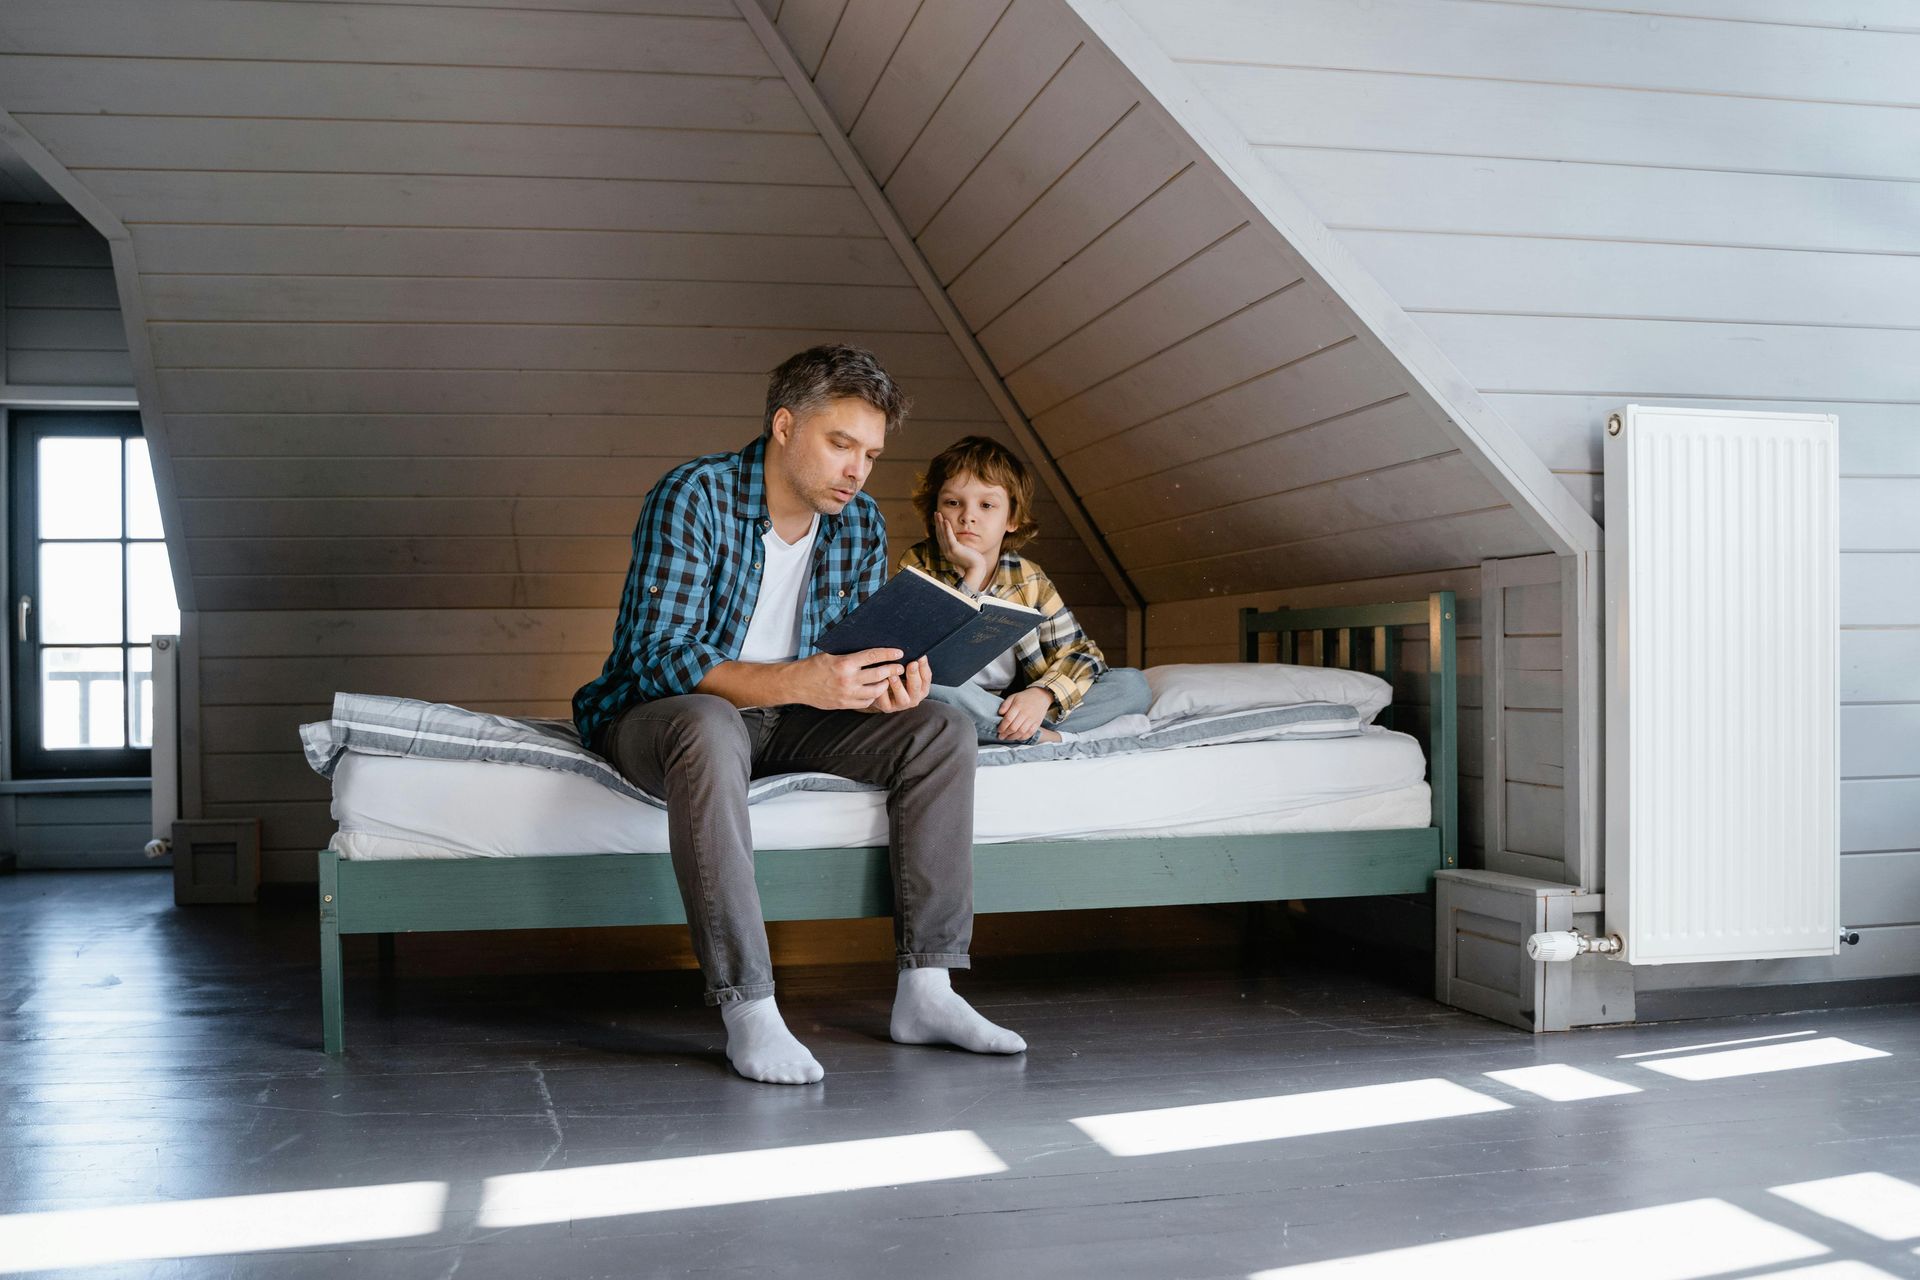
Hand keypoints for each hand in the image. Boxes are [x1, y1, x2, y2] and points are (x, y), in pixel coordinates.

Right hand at [791, 648, 906, 710]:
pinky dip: (873, 696)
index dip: (888, 653)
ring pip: (875, 690)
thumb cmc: (813, 666)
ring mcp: (847, 694)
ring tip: (888, 679)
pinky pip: (866, 701)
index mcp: (844, 663)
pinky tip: (874, 690)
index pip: (872, 656)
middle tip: (900, 667)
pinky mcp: (844, 704)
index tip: (899, 652)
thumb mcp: (830, 654)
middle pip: (878, 674)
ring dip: (885, 684)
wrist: (796, 684)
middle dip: (893, 670)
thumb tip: (869, 650)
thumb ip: (849, 654)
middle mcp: (847, 679)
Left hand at [866, 655, 930, 713]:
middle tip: (911, 664)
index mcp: (922, 688)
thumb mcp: (906, 671)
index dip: (924, 667)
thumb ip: (911, 663)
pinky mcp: (888, 708)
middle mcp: (914, 698)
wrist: (881, 694)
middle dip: (913, 675)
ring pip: (903, 698)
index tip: (921, 657)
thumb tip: (915, 649)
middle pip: (916, 687)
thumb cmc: (897, 678)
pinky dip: (883, 693)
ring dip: (898, 686)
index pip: (926, 678)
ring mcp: (901, 705)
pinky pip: (886, 702)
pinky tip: (880, 683)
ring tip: (893, 675)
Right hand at [934, 511, 990, 588]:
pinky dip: (947, 529)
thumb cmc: (973, 561)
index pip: (941, 538)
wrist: (976, 569)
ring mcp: (949, 551)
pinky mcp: (954, 550)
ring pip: (942, 534)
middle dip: (937, 523)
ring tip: (938, 514)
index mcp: (947, 552)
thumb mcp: (964, 551)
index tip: (938, 519)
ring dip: (940, 523)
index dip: (939, 528)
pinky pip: (949, 537)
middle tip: (936, 513)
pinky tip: (946, 521)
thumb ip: (960, 546)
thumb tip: (960, 540)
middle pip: (939, 534)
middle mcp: (946, 551)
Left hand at [996, 687, 1053, 741]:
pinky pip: (1029, 733)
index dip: (1002, 726)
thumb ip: (1005, 705)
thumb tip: (1000, 713)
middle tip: (1001, 736)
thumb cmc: (1024, 698)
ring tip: (1008, 738)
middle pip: (1014, 727)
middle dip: (1006, 734)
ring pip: (1021, 732)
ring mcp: (1032, 719)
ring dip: (1013, 737)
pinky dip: (1022, 738)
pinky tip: (1017, 737)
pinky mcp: (1037, 723)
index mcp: (1018, 706)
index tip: (999, 730)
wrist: (1040, 696)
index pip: (1008, 719)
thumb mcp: (1013, 697)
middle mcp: (1025, 713)